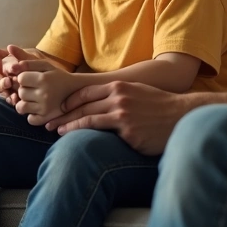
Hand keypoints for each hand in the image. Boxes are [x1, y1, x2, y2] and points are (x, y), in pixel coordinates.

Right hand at [0, 44, 39, 105]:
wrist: (51, 83)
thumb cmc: (40, 68)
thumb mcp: (31, 60)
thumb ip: (20, 54)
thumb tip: (9, 47)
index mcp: (8, 63)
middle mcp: (6, 74)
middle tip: (6, 76)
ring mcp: (9, 86)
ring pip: (0, 87)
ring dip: (3, 86)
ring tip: (9, 84)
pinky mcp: (14, 97)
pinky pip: (9, 98)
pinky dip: (11, 98)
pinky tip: (15, 98)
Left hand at [13, 61, 82, 125]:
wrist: (77, 91)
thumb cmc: (58, 76)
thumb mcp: (46, 65)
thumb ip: (29, 63)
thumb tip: (12, 67)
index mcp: (43, 79)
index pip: (20, 79)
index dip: (24, 78)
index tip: (31, 79)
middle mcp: (44, 94)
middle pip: (20, 93)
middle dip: (24, 90)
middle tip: (34, 89)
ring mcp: (45, 108)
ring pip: (21, 107)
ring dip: (24, 103)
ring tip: (32, 99)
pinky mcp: (47, 119)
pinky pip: (30, 120)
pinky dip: (31, 115)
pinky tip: (37, 109)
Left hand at [44, 81, 192, 155]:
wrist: (180, 117)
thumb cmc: (158, 106)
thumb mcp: (137, 92)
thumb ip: (118, 94)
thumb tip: (100, 101)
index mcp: (119, 86)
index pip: (86, 92)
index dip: (70, 100)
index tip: (59, 107)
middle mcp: (119, 97)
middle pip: (83, 105)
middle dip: (63, 113)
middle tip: (46, 120)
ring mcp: (123, 114)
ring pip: (87, 118)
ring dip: (68, 124)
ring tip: (55, 130)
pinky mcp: (128, 131)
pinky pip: (101, 133)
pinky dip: (83, 134)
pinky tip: (74, 139)